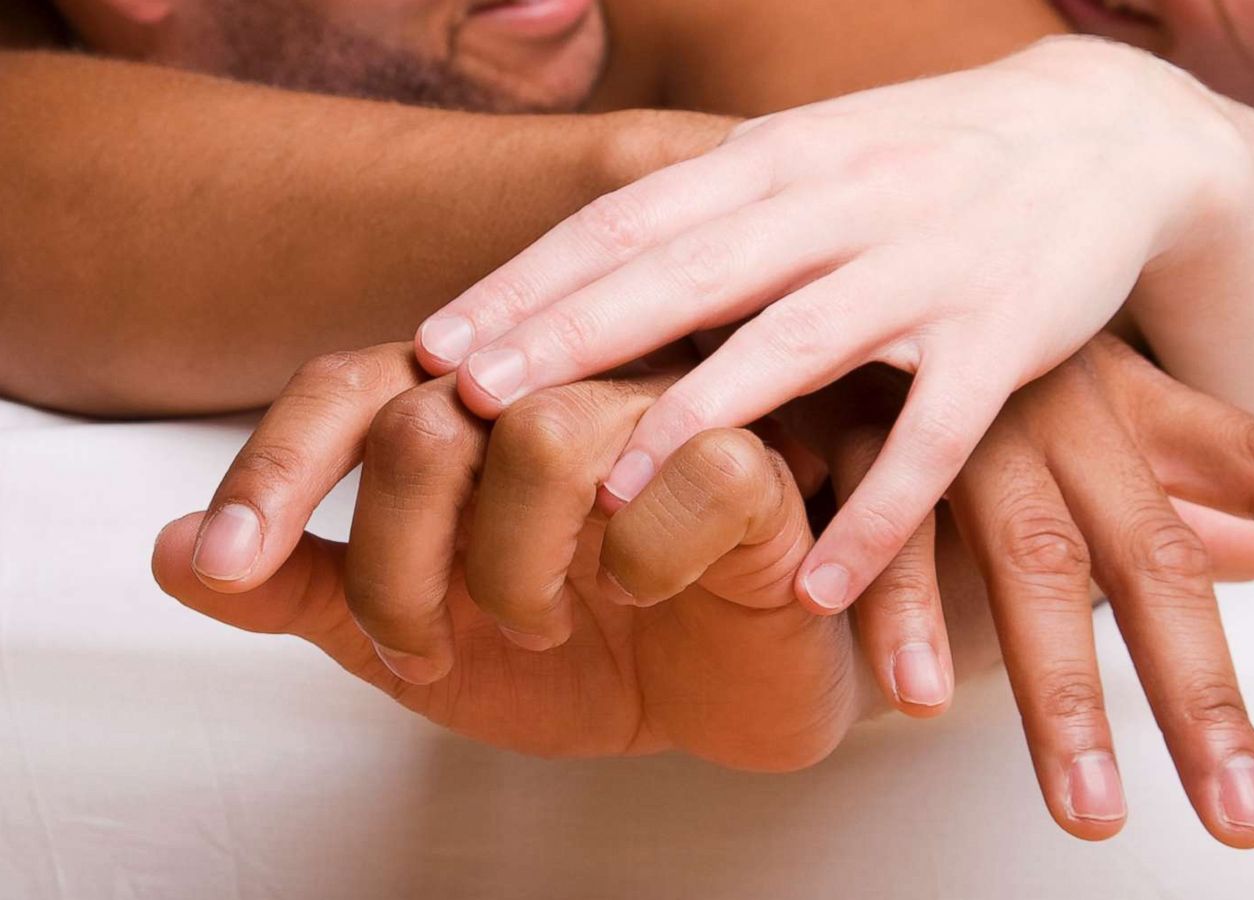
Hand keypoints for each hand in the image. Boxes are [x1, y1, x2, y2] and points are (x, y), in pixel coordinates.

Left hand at [152, 346, 865, 770]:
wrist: (721, 703)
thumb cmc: (584, 657)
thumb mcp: (419, 644)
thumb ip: (309, 592)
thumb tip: (170, 550)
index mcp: (473, 419)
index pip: (350, 389)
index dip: (273, 470)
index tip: (228, 565)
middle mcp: (555, 394)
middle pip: (430, 419)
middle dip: (401, 566)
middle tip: (430, 646)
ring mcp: (655, 419)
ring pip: (546, 436)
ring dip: (515, 569)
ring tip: (540, 623)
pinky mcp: (749, 465)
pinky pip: (682, 475)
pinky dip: (646, 561)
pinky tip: (653, 594)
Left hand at [409, 35, 1251, 613]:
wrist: (1107, 134)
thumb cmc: (930, 158)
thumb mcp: (815, 150)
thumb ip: (714, 202)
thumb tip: (580, 252)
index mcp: (783, 155)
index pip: (632, 215)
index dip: (531, 280)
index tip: (439, 341)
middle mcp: (846, 200)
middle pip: (687, 272)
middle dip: (571, 338)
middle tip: (470, 403)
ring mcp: (929, 266)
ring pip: (795, 347)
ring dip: (695, 423)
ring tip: (604, 500)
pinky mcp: (1008, 338)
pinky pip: (932, 438)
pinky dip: (875, 515)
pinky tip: (812, 584)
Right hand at [783, 336, 1253, 848]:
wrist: (821, 246)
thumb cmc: (965, 342)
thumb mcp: (1084, 404)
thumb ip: (1172, 491)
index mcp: (1125, 399)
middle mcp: (1063, 410)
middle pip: (1152, 557)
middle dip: (1200, 691)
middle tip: (1244, 817)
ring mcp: (966, 418)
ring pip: (1033, 560)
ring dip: (1062, 690)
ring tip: (1091, 812)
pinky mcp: (860, 427)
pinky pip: (888, 532)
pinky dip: (905, 611)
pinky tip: (918, 696)